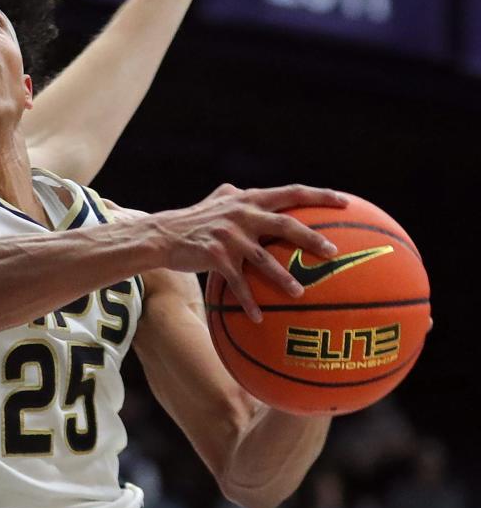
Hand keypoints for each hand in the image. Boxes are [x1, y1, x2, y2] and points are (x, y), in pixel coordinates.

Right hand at [154, 184, 348, 321]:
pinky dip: (248, 301)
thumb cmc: (193, 220)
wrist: (162, 236)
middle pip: (285, 224)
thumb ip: (237, 195)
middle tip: (332, 253)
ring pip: (264, 259)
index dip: (320, 195)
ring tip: (300, 293)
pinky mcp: (215, 255)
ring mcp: (229, 235)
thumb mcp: (217, 200)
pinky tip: (259, 318)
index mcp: (249, 199)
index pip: (291, 192)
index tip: (346, 202)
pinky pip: (238, 283)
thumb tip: (253, 189)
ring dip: (283, 278)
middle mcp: (242, 214)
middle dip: (311, 239)